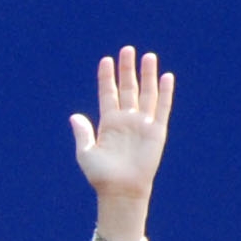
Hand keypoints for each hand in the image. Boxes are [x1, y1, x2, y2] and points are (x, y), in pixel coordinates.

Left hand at [72, 47, 172, 211]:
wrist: (121, 190)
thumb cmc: (101, 176)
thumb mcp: (86, 153)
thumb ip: (82, 133)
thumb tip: (74, 115)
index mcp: (108, 124)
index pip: (107, 94)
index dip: (106, 78)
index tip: (105, 60)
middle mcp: (126, 120)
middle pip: (127, 89)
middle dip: (127, 70)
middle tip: (127, 50)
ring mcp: (142, 123)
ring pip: (146, 93)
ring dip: (147, 75)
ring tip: (148, 56)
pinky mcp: (157, 131)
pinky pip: (162, 107)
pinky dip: (165, 93)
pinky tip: (166, 77)